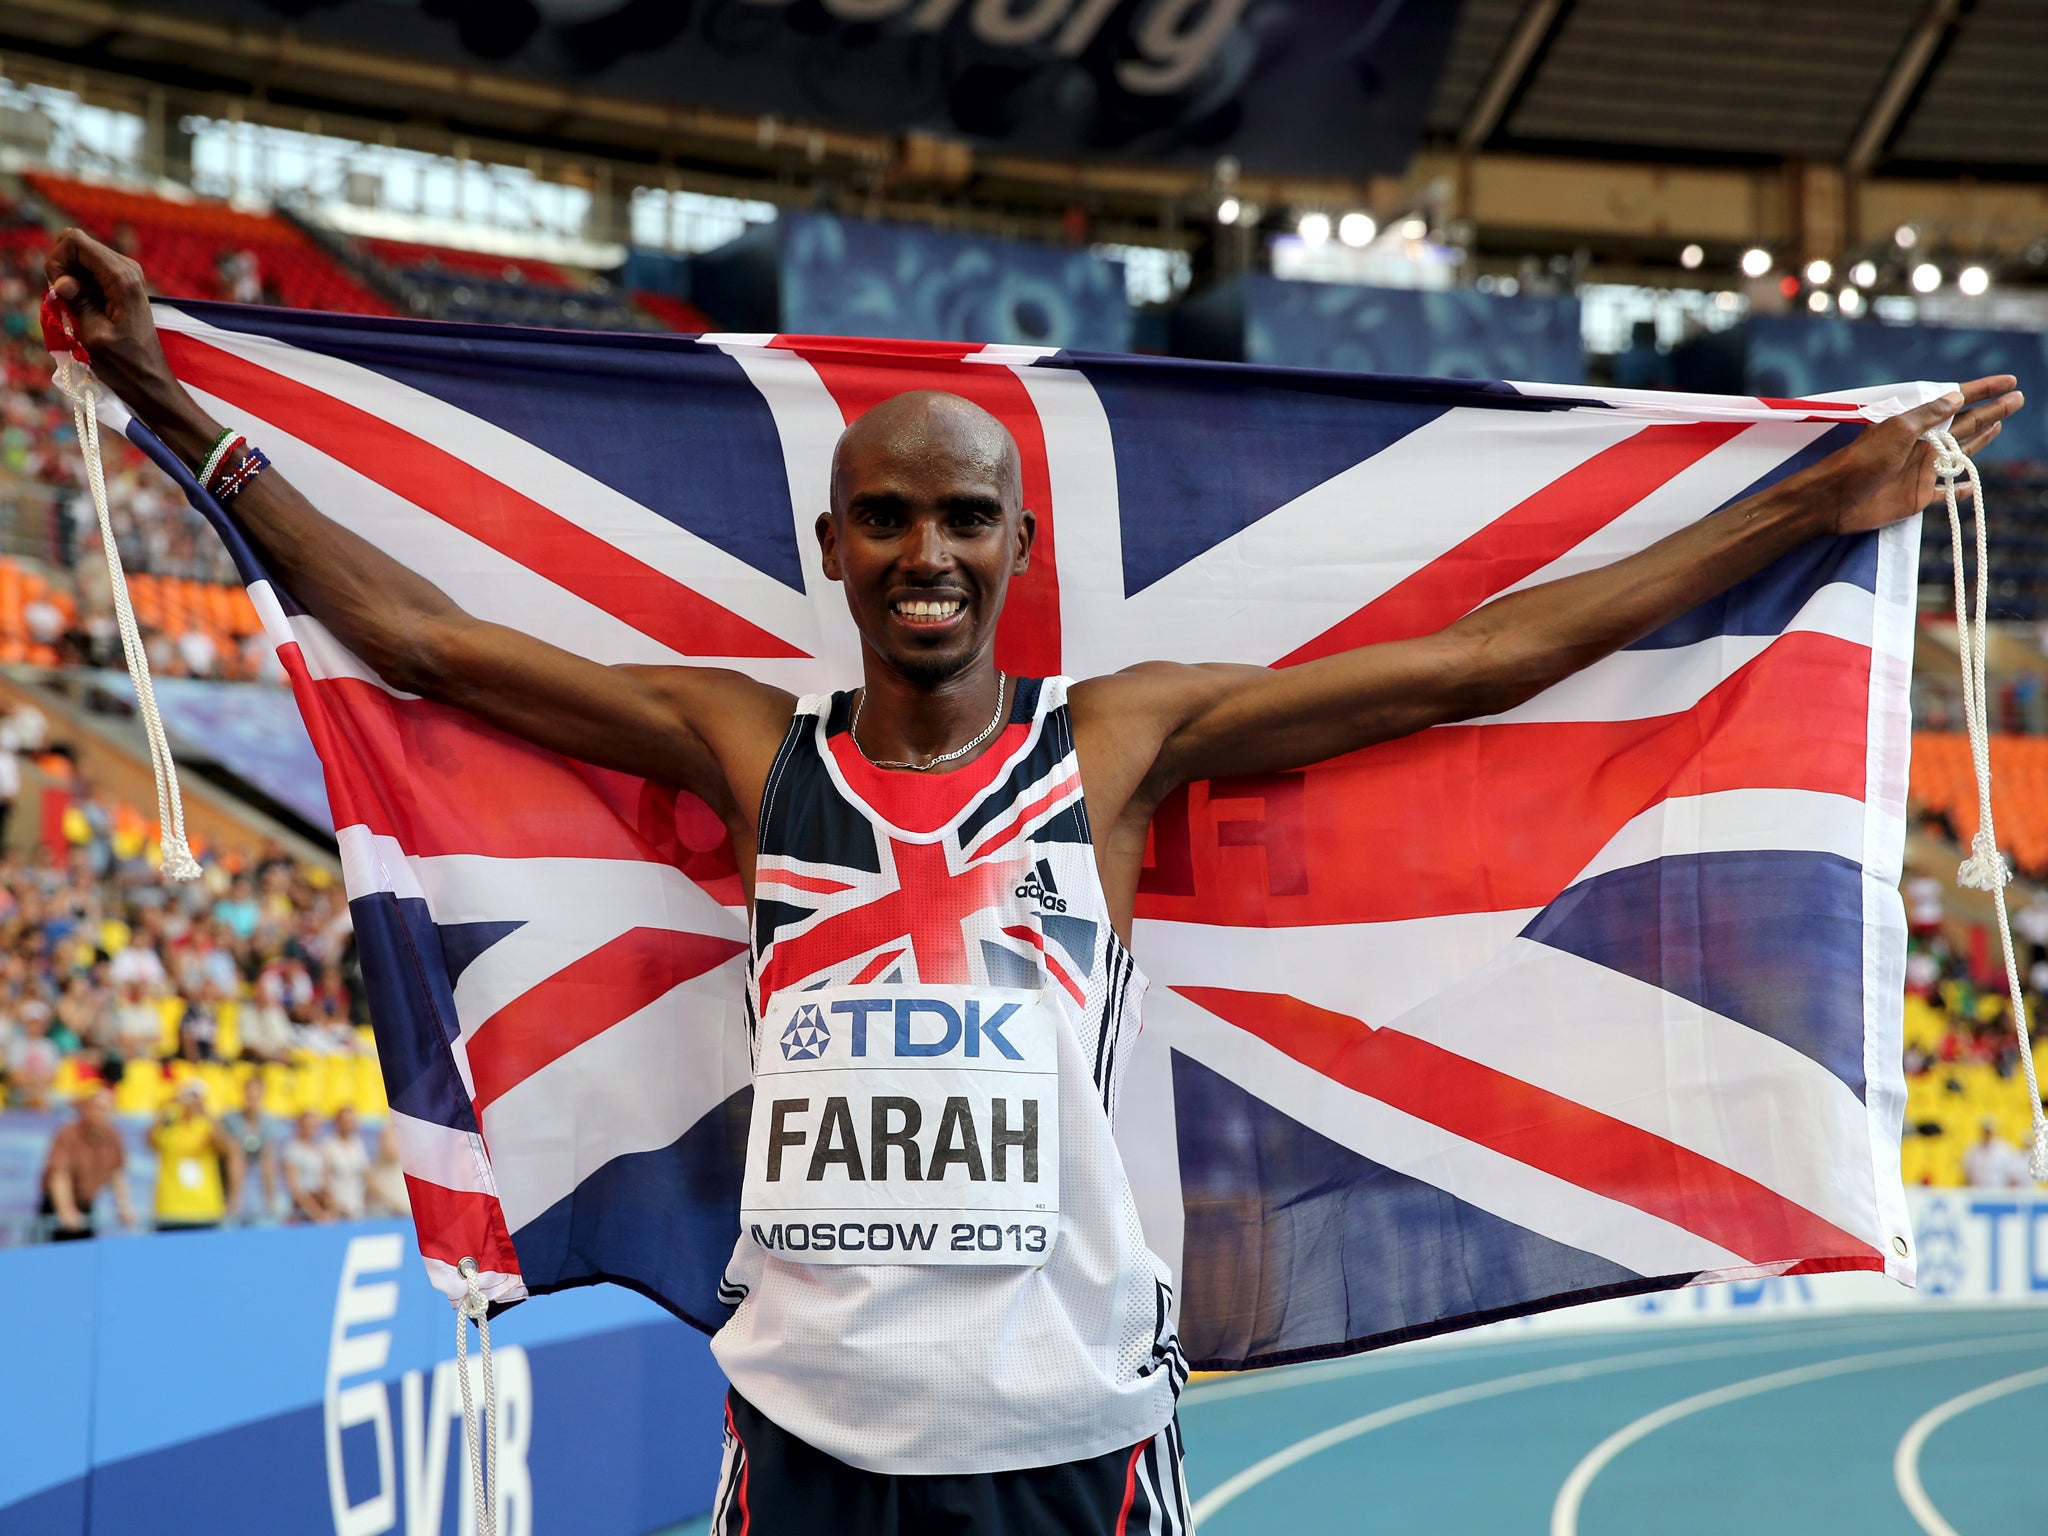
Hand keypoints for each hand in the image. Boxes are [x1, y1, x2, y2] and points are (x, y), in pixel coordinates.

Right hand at [43, 227, 174, 412]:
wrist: (149, 379)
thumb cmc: (123, 363)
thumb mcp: (93, 335)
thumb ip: (76, 301)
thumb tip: (61, 280)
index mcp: (122, 277)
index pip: (74, 240)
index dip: (57, 261)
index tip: (61, 292)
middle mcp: (127, 267)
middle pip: (75, 243)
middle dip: (62, 267)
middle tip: (67, 300)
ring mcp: (125, 273)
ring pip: (80, 255)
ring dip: (69, 277)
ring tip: (78, 307)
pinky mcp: (121, 282)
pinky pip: (89, 269)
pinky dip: (79, 284)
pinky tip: (86, 307)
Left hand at [1829, 376, 2023, 534]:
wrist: (1834, 498)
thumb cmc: (1861, 460)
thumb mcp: (1896, 430)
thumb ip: (1928, 415)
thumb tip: (1957, 396)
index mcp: (1918, 425)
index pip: (1958, 402)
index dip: (1983, 390)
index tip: (2009, 381)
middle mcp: (1923, 446)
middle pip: (1966, 425)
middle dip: (1992, 411)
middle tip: (2018, 398)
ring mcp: (1921, 471)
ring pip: (1959, 454)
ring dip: (1981, 441)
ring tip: (2000, 424)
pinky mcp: (1917, 497)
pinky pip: (1944, 493)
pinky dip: (1959, 490)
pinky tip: (1971, 485)